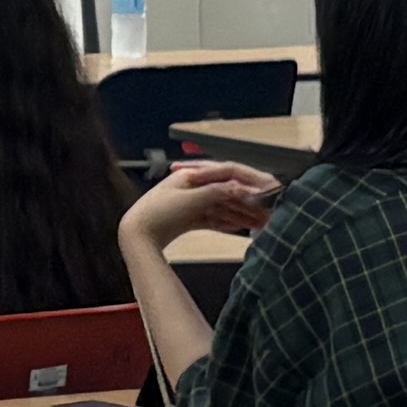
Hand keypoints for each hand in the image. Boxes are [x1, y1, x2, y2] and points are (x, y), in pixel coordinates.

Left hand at [131, 162, 275, 250]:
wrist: (136, 236)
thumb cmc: (158, 213)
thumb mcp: (191, 201)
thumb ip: (218, 193)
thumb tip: (242, 188)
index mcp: (193, 175)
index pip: (228, 171)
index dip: (250, 179)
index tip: (269, 188)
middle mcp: (193, 185)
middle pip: (228, 190)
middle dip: (250, 200)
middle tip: (270, 210)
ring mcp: (191, 202)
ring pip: (223, 206)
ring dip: (242, 213)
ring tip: (261, 224)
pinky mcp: (188, 219)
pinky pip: (214, 218)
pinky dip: (227, 222)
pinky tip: (240, 228)